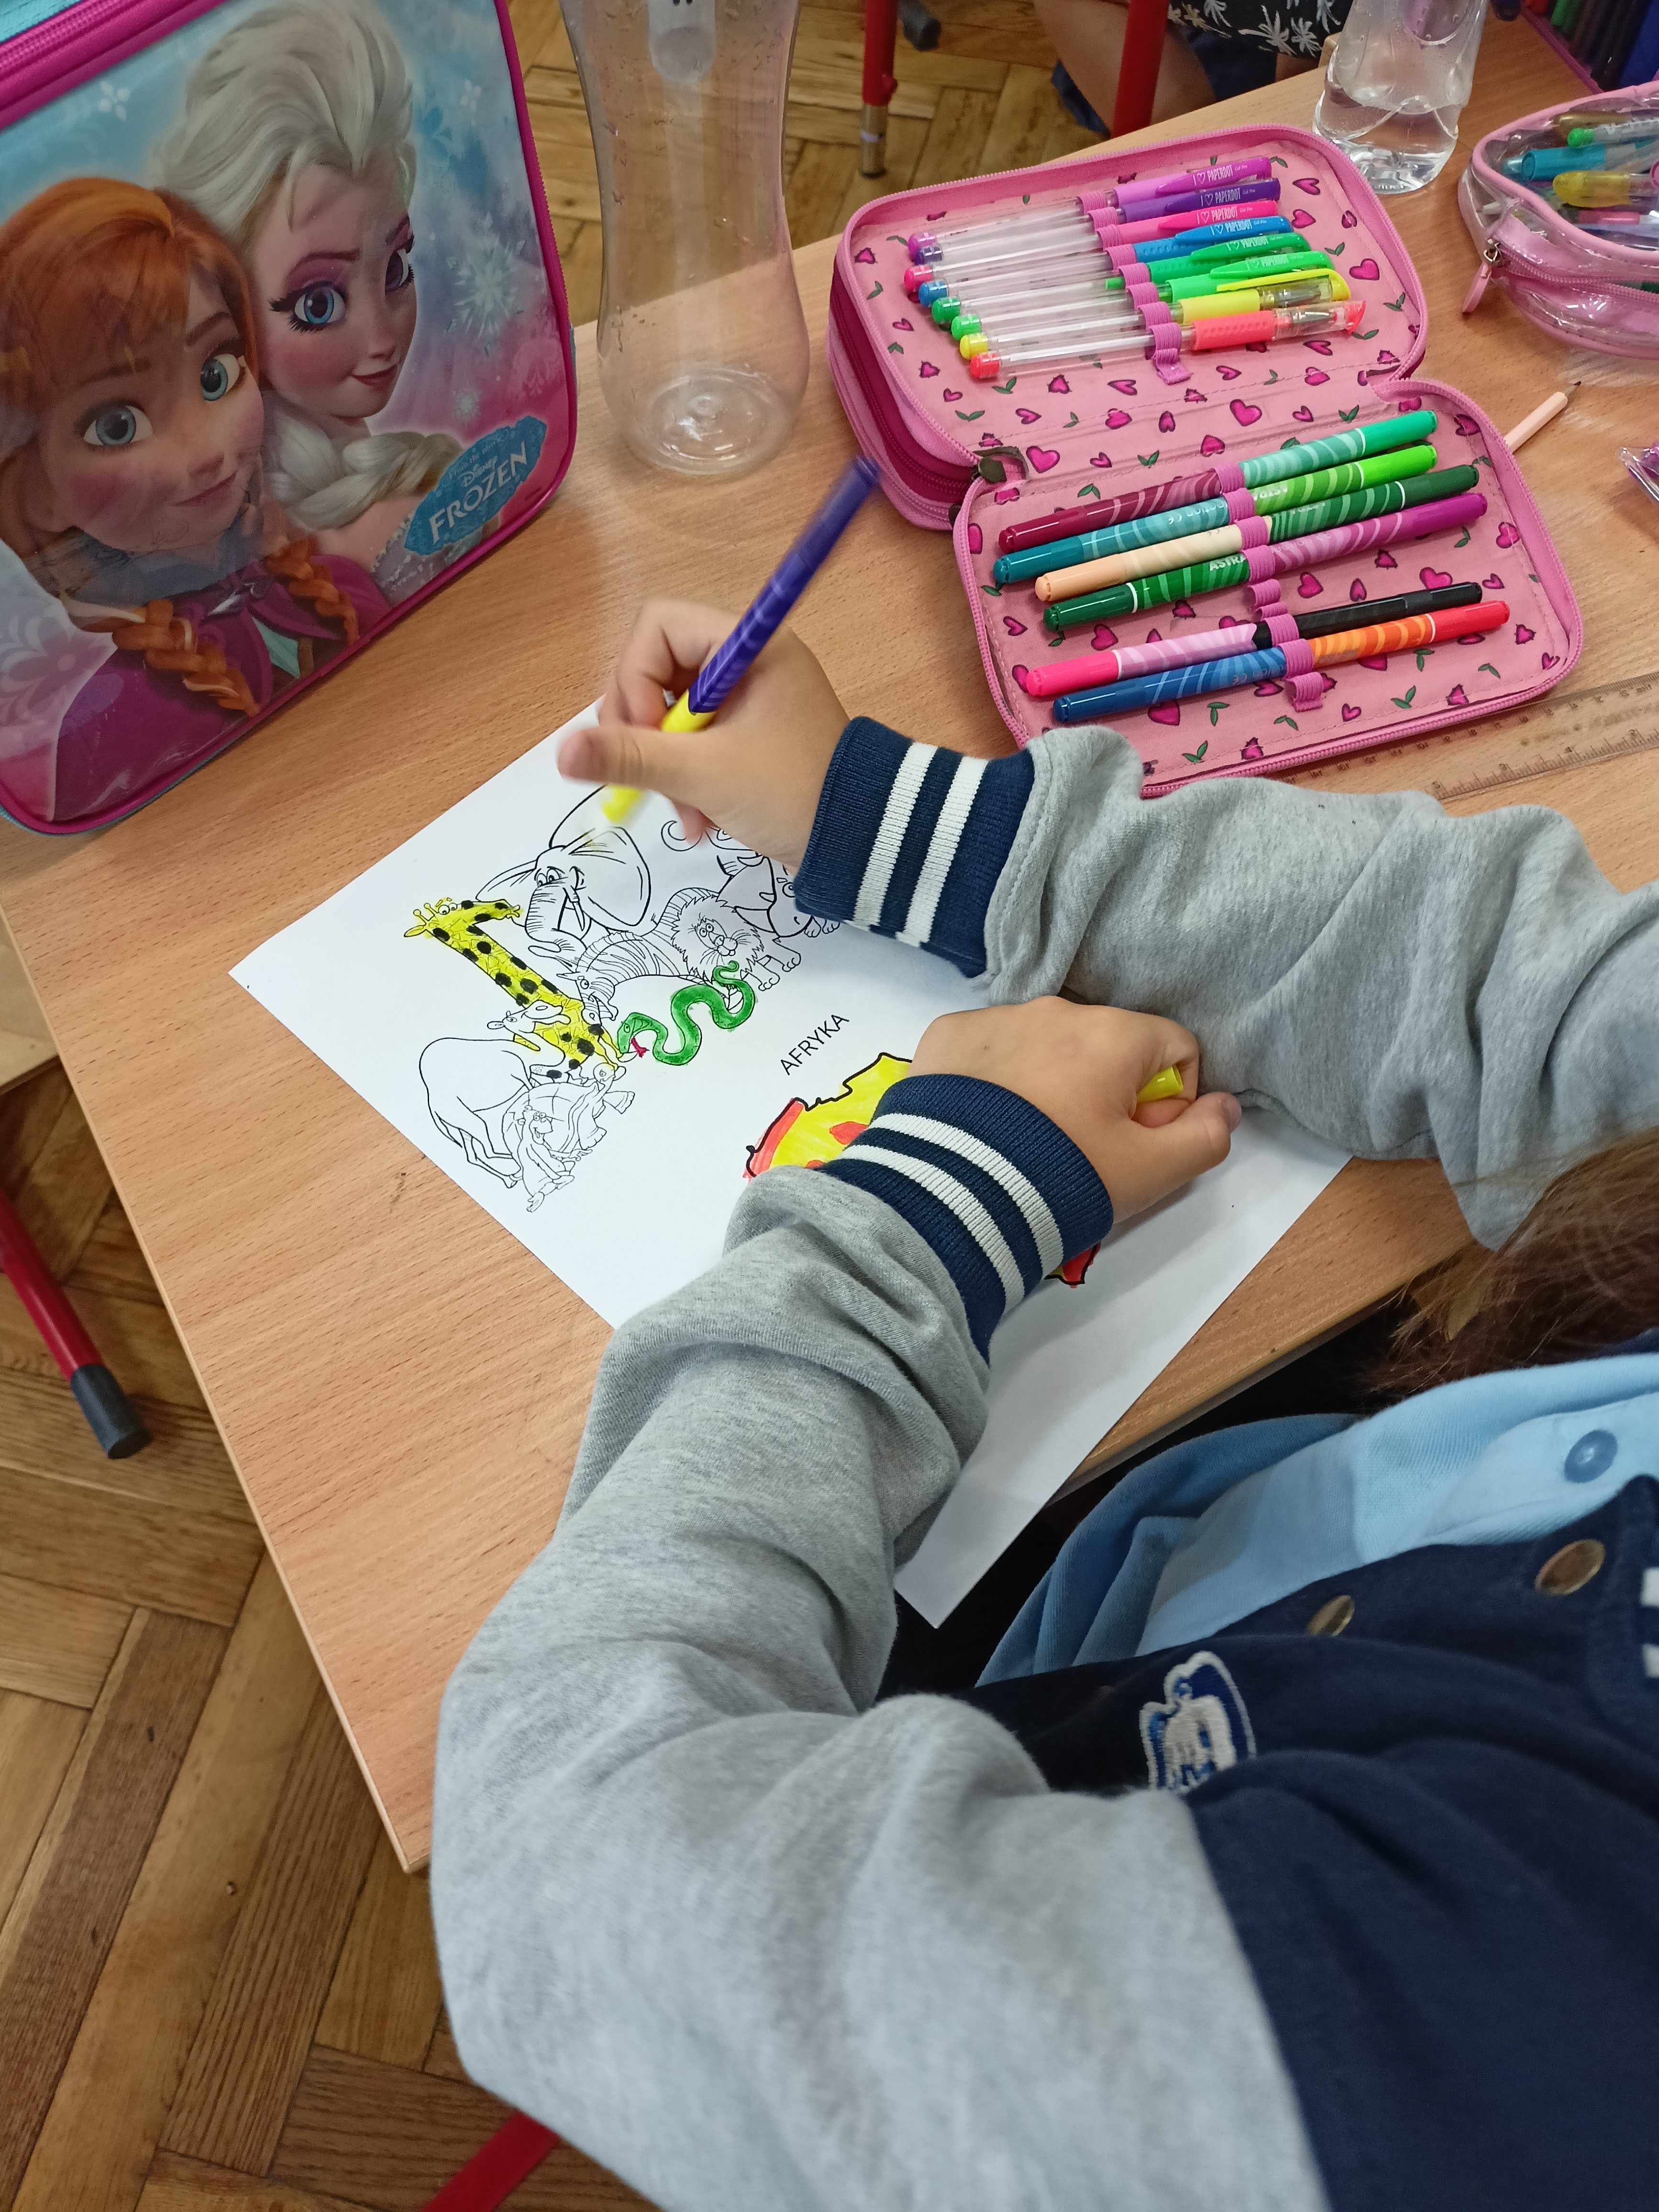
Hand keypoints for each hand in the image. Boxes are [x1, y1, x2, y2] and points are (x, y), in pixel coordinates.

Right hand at [556, 600, 845, 865]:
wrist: (861, 842)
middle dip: (643, 730)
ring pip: (669, 713)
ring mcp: (748, 698)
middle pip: (656, 669)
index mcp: (749, 645)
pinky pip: (694, 741)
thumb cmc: (793, 795)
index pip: (658, 625)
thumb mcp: (704, 775)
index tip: (643, 733)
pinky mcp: (748, 733)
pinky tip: (698, 820)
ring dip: (663, 765)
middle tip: (650, 774)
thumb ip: (630, 757)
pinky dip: (686, 778)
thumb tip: (561, 752)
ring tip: (684, 812)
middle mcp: (747, 660)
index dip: (634, 677)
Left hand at [908, 999, 1240, 1221]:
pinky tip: (983, 1126)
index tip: (1135, 1143)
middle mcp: (1056, 1010)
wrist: (951, 1196)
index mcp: (1113, 1033)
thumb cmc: (1061, 1180)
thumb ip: (1204, 1138)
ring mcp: (996, 1018)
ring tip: (1025, 1142)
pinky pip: (988, 1050)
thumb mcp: (1150, 1173)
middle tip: (1079, 1152)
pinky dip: (994, 1082)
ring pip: (1046, 1046)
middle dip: (1107, 1092)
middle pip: (1108, 1046)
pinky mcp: (947, 1036)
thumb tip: (1226, 1106)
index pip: (1173, 1049)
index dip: (1167, 1102)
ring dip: (1050, 1083)